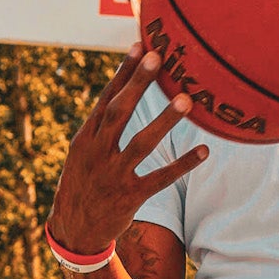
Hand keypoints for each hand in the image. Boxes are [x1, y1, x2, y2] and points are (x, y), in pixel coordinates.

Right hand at [49, 48, 208, 256]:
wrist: (74, 232)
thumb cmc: (83, 184)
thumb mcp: (83, 153)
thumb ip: (101, 126)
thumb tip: (122, 91)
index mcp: (85, 138)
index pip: (106, 99)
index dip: (123, 73)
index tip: (140, 46)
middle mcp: (97, 153)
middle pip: (119, 112)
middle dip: (138, 84)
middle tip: (159, 58)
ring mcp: (113, 176)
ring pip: (141, 143)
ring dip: (164, 121)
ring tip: (186, 100)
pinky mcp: (129, 198)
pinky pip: (160, 179)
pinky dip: (182, 165)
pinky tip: (204, 152)